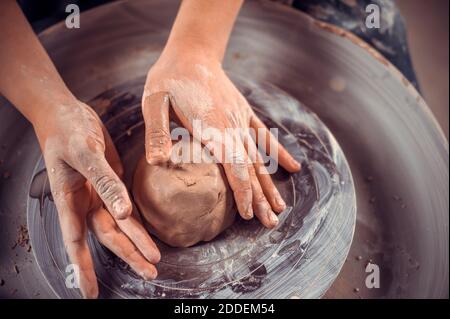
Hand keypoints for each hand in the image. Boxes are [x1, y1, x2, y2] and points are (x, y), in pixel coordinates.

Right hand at [33, 100, 160, 297]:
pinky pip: (127, 208)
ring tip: (154, 261)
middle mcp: (85, 203)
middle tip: (149, 274)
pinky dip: (137, 223)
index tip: (90, 294)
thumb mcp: (84, 152)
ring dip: (137, 243)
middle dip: (128, 256)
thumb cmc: (67, 130)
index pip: (76, 241)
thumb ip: (104, 182)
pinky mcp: (112, 184)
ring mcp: (100, 194)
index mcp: (69, 200)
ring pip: (121, 225)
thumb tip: (124, 213)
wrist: (66, 113)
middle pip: (108, 237)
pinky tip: (148, 236)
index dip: (83, 268)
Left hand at [142, 53, 300, 227]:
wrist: (193, 51)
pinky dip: (278, 153)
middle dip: (260, 197)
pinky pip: (264, 136)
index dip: (243, 191)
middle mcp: (232, 126)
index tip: (249, 214)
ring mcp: (241, 120)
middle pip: (250, 167)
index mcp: (212, 126)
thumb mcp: (154, 101)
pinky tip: (293, 168)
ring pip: (259, 157)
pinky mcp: (243, 114)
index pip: (233, 165)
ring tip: (281, 208)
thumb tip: (156, 162)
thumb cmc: (170, 78)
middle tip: (270, 224)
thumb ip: (157, 132)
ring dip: (270, 184)